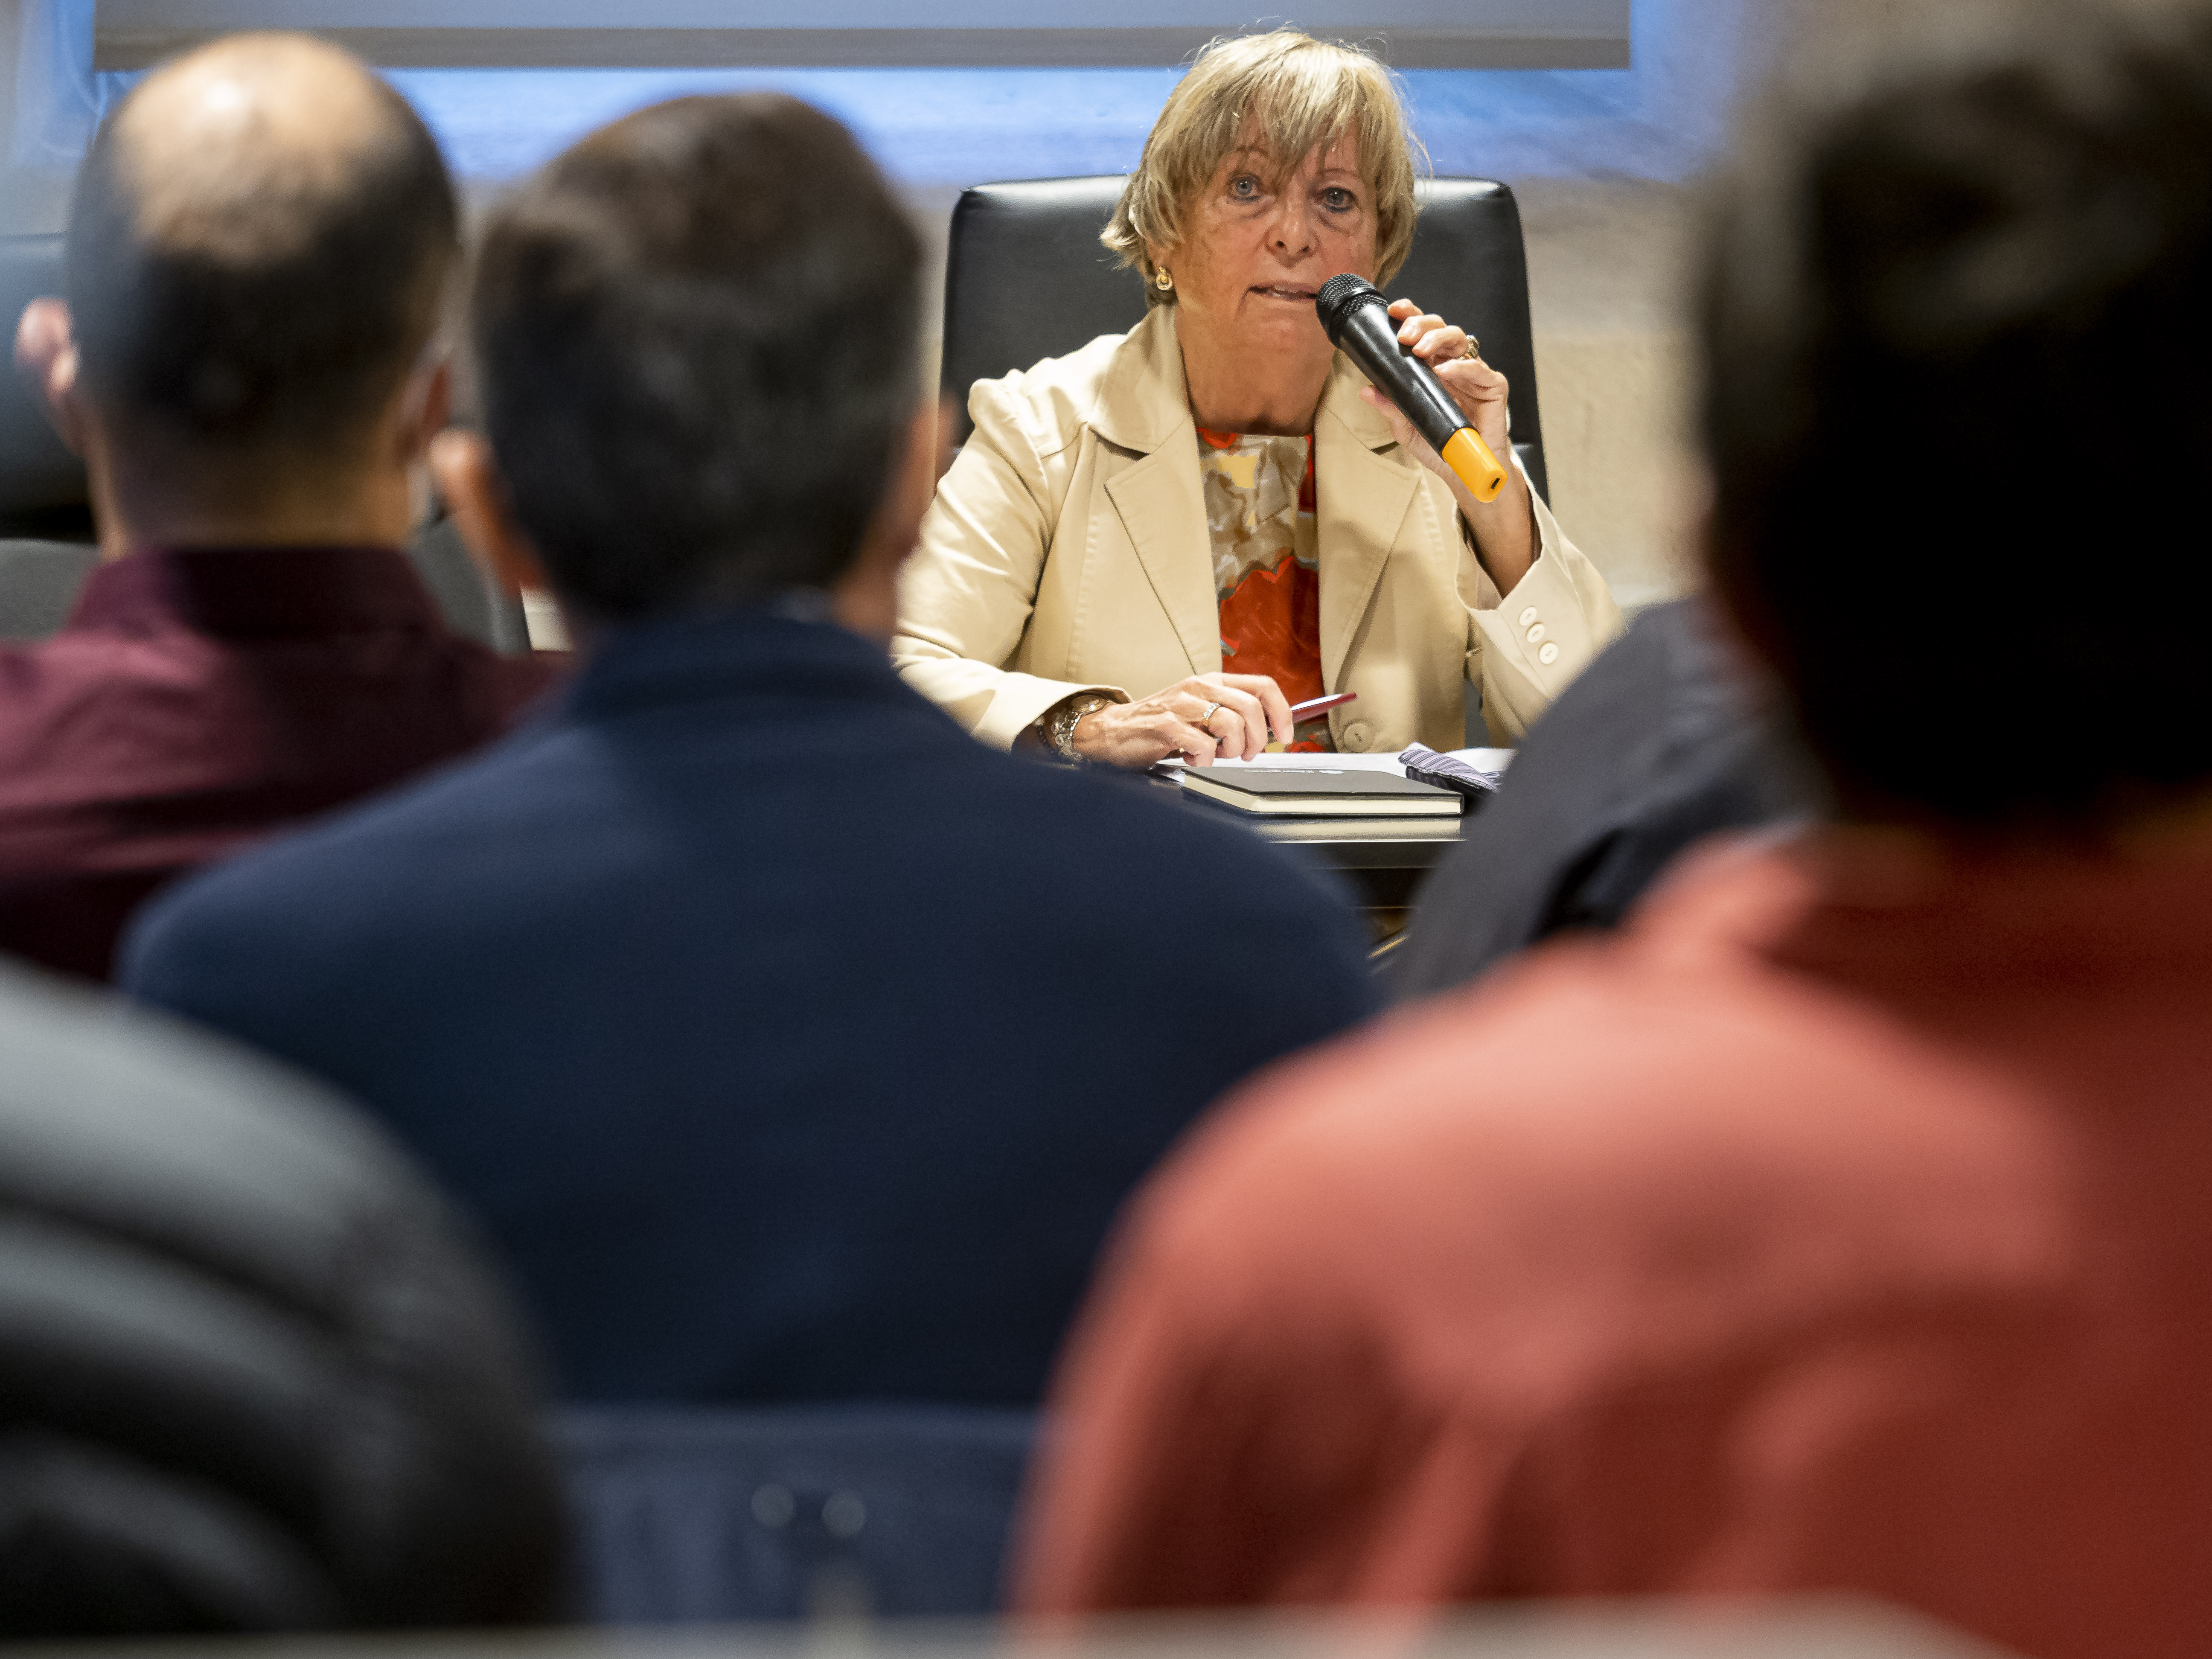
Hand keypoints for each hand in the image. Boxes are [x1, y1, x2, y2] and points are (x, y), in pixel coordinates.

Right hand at [1069, 673, 1293, 767]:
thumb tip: (1268, 731)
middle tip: (1246, 754)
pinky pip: (1204, 745)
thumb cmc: (1159, 725)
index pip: (1262, 686)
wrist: (1114, 731)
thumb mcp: (1199, 710)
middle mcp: (1199, 688)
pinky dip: (1205, 759)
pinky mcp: (1166, 725)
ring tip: (1215, 755)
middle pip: (1252, 708)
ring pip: (1231, 724)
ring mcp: (1182, 705)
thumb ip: (1230, 714)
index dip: (1282, 712)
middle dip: (1257, 739)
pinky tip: (1193, 758)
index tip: (1285, 735)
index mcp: (1212, 681)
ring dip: (1231, 750)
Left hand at [1357, 297, 1534, 591]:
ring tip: (1420, 349)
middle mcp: (1454, 366)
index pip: (1422, 333)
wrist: (1467, 474)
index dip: (1410, 316)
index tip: (1393, 312)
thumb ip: (1390, 408)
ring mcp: (1475, 375)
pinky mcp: (1493, 389)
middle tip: (1404, 335)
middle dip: (1421, 324)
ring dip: (1438, 339)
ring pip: (1461, 340)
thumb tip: (1366, 390)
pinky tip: (1446, 371)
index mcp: (1434, 368)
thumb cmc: (1442, 447)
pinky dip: (1462, 367)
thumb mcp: (1408, 428)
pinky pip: (1480, 370)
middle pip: (1442, 329)